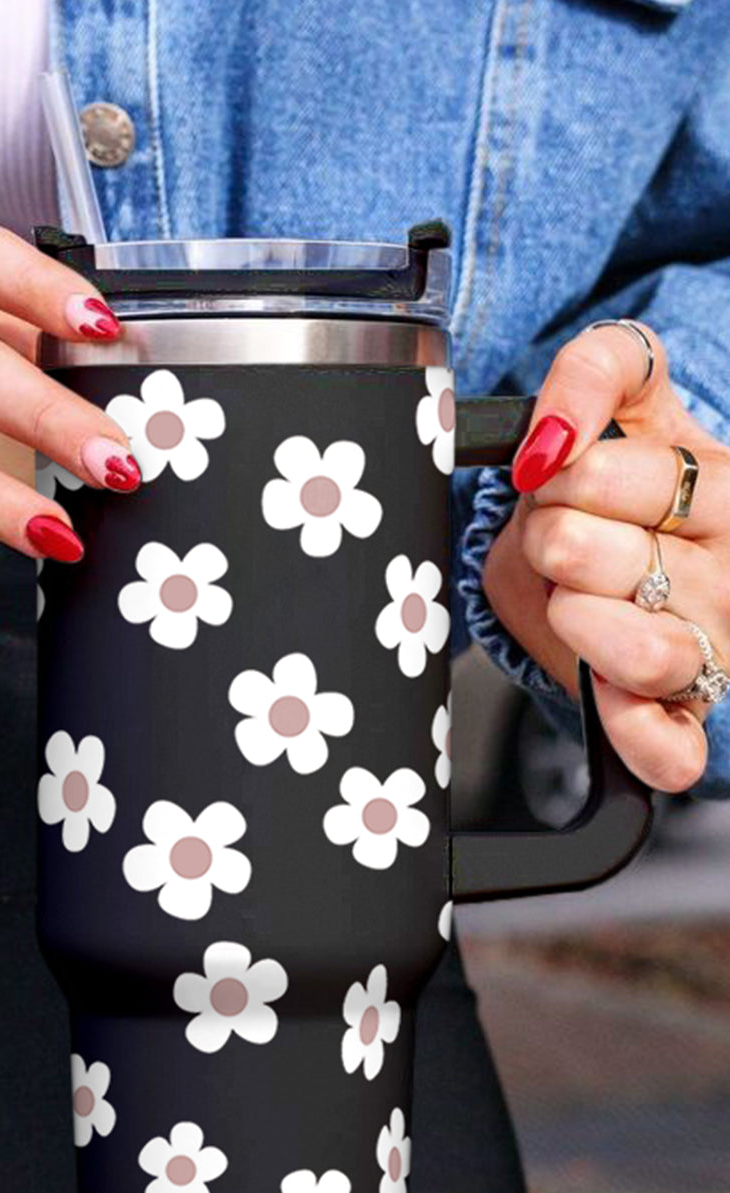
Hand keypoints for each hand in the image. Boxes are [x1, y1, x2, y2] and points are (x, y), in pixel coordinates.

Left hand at [482, 322, 729, 791]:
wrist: (628, 567)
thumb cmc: (632, 490)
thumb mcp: (629, 399)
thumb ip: (596, 374)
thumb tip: (552, 439)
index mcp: (728, 490)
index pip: (620, 474)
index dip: (561, 476)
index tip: (560, 478)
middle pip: (587, 555)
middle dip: (549, 542)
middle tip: (566, 544)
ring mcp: (717, 653)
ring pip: (641, 652)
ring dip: (572, 620)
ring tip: (578, 603)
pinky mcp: (689, 724)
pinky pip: (665, 749)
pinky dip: (628, 727)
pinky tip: (608, 691)